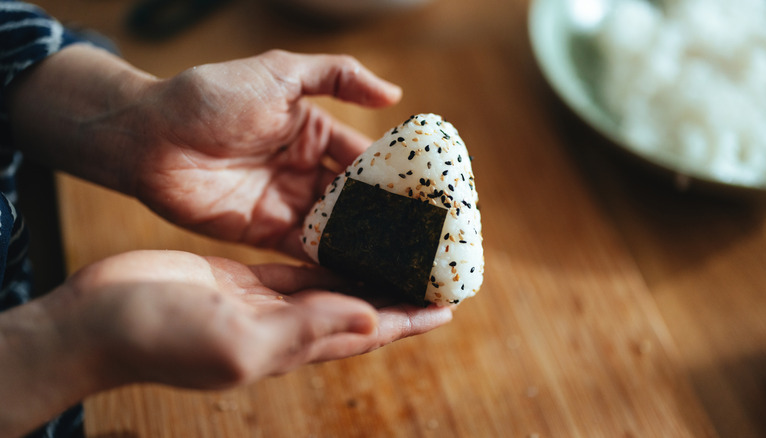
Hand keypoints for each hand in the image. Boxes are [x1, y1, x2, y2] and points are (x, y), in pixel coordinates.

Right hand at [0, 250, 450, 435]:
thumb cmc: (159, 336)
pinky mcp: (245, 281)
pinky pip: (299, 268)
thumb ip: (305, 328)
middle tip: (432, 272)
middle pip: (360, 310)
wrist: (100, 320)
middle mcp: (288, 328)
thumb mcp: (238, 338)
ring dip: (367, 274)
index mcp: (292, 346)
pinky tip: (344, 242)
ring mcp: (267, 304)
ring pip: (334, 288)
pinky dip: (326, 256)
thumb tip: (370, 316)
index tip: (447, 305)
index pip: (367, 332)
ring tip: (400, 253)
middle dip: (397, 295)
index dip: (408, 321)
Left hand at [9, 47, 399, 256]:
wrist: (148, 136)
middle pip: (356, 199)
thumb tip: (394, 93)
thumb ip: (337, 76)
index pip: (365, 158)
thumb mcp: (280, 72)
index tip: (431, 197)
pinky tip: (362, 275)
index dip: (397, 176)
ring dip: (366, 244)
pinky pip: (305, 249)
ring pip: (336, 227)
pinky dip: (332, 261)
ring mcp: (285, 202)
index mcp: (312, 132)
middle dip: (388, 219)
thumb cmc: (211, 96)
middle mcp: (304, 170)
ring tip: (404, 264)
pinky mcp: (263, 232)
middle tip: (425, 241)